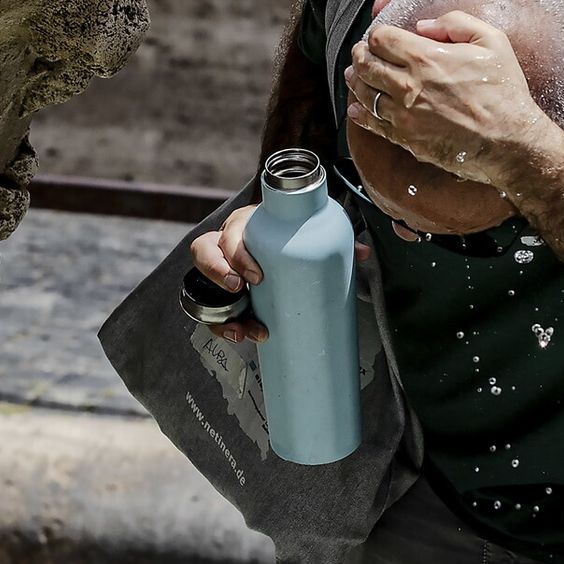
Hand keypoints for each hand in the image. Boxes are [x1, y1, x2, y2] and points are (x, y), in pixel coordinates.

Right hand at [190, 203, 371, 342]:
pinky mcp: (219, 294)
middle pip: (205, 253)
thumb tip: (361, 253)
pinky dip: (224, 327)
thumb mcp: (304, 235)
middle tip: (241, 291)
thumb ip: (330, 241)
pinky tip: (241, 336)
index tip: (257, 275)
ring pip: (203, 288)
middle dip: (219, 273)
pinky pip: (210, 312)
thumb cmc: (288, 237)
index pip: (231, 233)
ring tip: (242, 331)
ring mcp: (220, 270)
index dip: (237, 253)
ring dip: (219, 313)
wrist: (279, 244)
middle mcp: (226, 245)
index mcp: (246, 226)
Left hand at [343, 10, 546, 184]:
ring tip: (354, 75)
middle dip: (360, 55)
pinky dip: (360, 114)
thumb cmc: (504, 91)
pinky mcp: (405, 138)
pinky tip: (356, 108)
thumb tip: (423, 25)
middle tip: (361, 53)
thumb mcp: (492, 41)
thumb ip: (455, 23)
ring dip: (356, 81)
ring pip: (365, 93)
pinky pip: (373, 124)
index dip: (377, 34)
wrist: (508, 142)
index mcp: (426, 58)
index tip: (380, 36)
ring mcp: (404, 114)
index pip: (382, 39)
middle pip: (366, 64)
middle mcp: (408, 85)